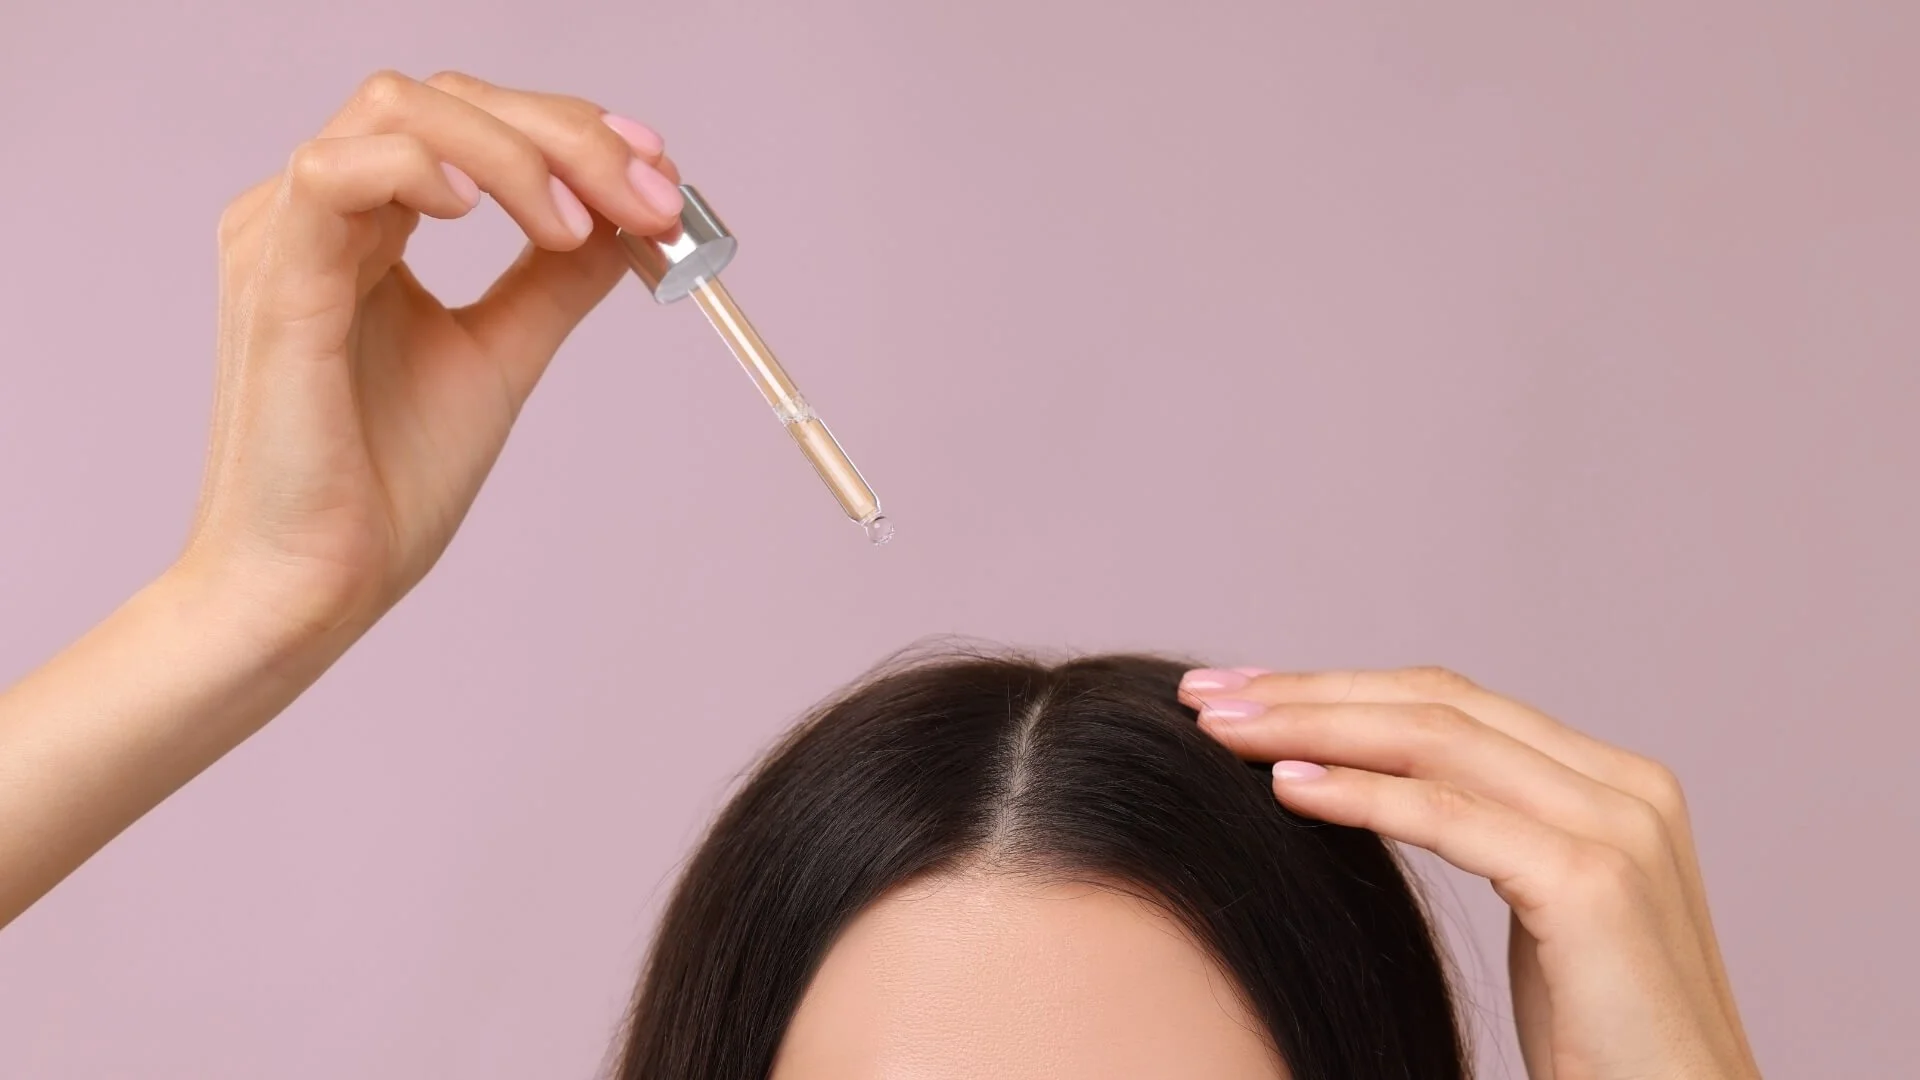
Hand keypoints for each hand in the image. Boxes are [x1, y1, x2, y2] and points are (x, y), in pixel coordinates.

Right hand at [183, 70, 684, 642]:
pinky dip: (421, 167)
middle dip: (566, 134)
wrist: (317, 585)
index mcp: (367, 228)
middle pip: (444, 99)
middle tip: (651, 198)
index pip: (471, 123)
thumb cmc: (384, 486)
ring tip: (578, 224)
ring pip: (397, 111)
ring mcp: (286, 238)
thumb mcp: (500, 357)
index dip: (572, 131)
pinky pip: (332, 172)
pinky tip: (483, 214)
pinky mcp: (275, 280)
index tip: (661, 177)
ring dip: (513, 150)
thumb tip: (630, 221)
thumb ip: (554, 281)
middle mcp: (319, 215)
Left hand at [1180, 666, 1759, 1079]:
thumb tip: (1368, 783)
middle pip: (1436, 704)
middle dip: (1309, 692)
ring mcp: (1618, 827)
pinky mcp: (1594, 883)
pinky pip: (1449, 817)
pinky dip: (1358, 795)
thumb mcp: (1537, 912)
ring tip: (1220, 732)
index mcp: (1611, 782)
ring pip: (1435, 742)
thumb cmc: (1603, 1042)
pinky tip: (1285, 787)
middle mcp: (1625, 785)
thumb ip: (1486, 831)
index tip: (1241, 695)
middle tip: (1204, 696)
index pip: (1452, 703)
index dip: (1339, 689)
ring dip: (1313, 726)